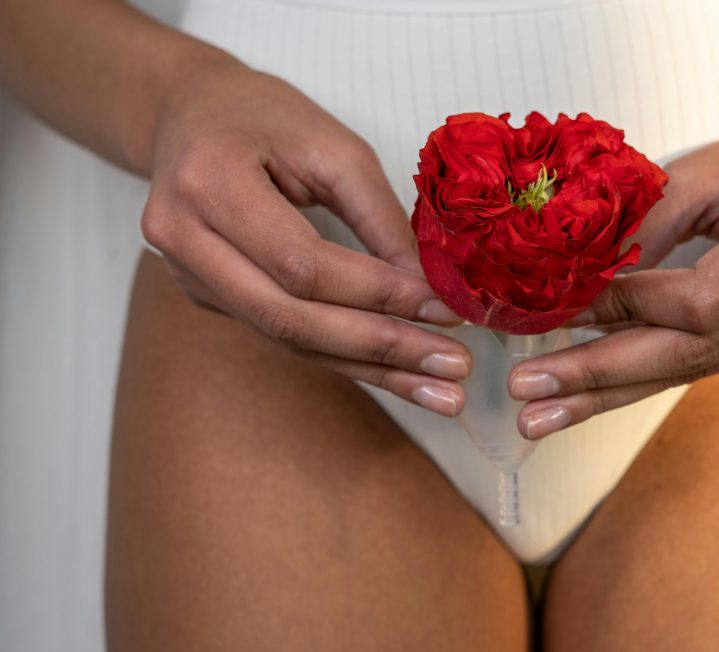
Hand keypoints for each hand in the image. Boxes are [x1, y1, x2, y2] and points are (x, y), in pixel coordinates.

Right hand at [141, 60, 469, 416]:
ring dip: (372, 370)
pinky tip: (398, 373)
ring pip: (288, 340)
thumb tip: (430, 289)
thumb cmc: (265, 116)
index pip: (304, 265)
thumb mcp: (333, 147)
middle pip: (290, 319)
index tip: (447, 310)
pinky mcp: (206, 297)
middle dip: (382, 348)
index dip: (379, 294)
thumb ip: (380, 218)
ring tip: (440, 391)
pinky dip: (346, 356)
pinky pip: (283, 335)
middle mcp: (183, 239)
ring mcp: (187, 276)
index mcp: (209, 184)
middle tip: (454, 369)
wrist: (191, 112)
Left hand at [507, 112, 718, 438]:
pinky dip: (648, 373)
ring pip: (695, 372)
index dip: (625, 311)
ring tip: (543, 417)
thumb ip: (650, 221)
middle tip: (529, 398)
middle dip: (601, 378)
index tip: (557, 312)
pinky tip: (593, 390)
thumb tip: (578, 279)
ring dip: (613, 394)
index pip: (698, 301)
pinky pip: (708, 363)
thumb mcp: (713, 165)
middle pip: (693, 354)